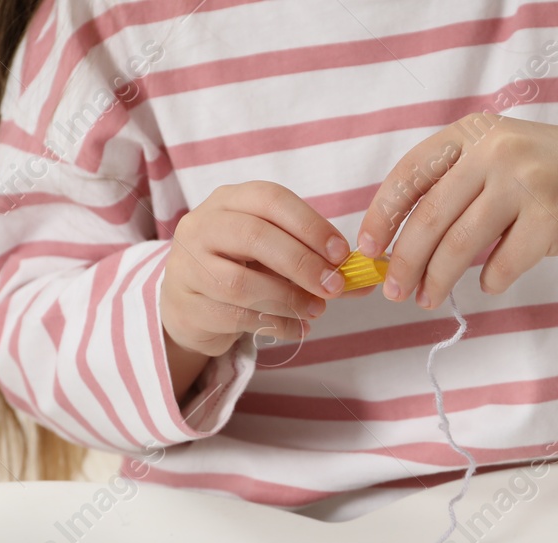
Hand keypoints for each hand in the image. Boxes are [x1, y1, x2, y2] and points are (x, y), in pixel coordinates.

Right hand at [161, 182, 349, 392]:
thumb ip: (320, 265)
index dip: (309, 224)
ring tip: (317, 310)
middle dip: (302, 263)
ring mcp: (188, 266)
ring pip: (241, 282)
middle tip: (335, 286)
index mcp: (229, 201)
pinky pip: (235, 317)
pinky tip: (297, 328)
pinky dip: (275, 324)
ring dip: (288, 298)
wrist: (190, 304)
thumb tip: (369, 280)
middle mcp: (202, 225)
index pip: (270, 199)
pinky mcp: (187, 305)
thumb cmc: (243, 271)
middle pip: (254, 236)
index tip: (342, 252)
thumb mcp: (278, 258)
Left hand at [357, 117, 557, 310]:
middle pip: (430, 216)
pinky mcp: (553, 219)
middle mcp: (498, 150)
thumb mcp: (503, 161)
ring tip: (427, 298)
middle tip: (393, 290)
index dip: (383, 216)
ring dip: (437, 279)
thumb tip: (400, 244)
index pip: (412, 174)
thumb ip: (459, 187)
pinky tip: (491, 282)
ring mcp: (527, 182)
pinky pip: (503, 265)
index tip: (368, 249)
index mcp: (476, 134)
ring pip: (460, 245)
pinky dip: (491, 281)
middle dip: (404, 260)